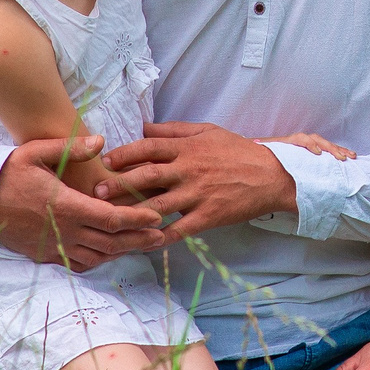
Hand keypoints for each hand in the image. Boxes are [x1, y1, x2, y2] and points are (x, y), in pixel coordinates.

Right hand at [0, 135, 168, 268]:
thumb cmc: (6, 173)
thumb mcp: (35, 152)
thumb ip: (71, 148)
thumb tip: (102, 140)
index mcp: (66, 205)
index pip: (112, 218)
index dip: (138, 219)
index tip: (158, 217)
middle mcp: (64, 230)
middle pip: (111, 241)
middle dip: (140, 239)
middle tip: (163, 237)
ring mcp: (54, 245)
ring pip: (98, 255)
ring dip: (123, 251)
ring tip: (144, 245)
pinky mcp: (45, 254)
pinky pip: (78, 263)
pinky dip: (98, 260)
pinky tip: (109, 254)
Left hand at [100, 122, 299, 245]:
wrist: (272, 175)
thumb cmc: (237, 151)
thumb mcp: (208, 131)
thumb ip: (174, 129)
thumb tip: (143, 126)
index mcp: (188, 148)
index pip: (149, 147)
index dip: (124, 154)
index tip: (105, 161)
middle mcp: (190, 170)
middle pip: (147, 176)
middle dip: (119, 184)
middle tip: (96, 191)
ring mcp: (198, 195)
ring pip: (159, 205)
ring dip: (132, 213)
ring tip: (111, 219)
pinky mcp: (209, 216)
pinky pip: (180, 230)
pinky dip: (161, 238)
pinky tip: (144, 243)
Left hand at [265, 132, 356, 159]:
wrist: (272, 148)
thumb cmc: (271, 151)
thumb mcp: (267, 149)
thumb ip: (263, 146)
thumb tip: (254, 143)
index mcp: (292, 140)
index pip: (302, 139)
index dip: (310, 145)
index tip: (317, 153)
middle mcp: (304, 140)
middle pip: (319, 141)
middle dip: (330, 148)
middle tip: (339, 157)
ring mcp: (312, 144)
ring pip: (327, 144)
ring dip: (339, 150)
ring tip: (349, 157)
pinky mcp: (318, 150)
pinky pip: (331, 150)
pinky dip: (341, 152)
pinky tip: (351, 156)